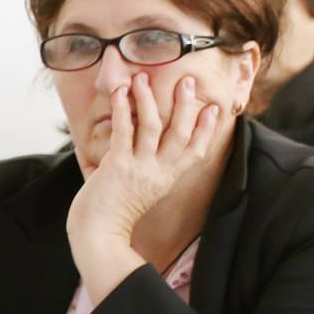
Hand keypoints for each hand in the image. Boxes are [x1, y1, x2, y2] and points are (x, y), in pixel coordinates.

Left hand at [66, 72, 225, 249]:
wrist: (98, 236)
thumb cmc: (114, 217)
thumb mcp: (142, 193)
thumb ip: (148, 172)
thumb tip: (143, 151)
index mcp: (168, 179)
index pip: (196, 150)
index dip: (207, 128)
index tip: (214, 108)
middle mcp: (158, 171)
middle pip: (180, 132)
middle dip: (185, 105)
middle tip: (188, 82)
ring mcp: (139, 167)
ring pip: (152, 126)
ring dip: (149, 99)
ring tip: (144, 77)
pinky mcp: (117, 165)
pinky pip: (123, 130)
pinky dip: (122, 109)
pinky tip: (121, 92)